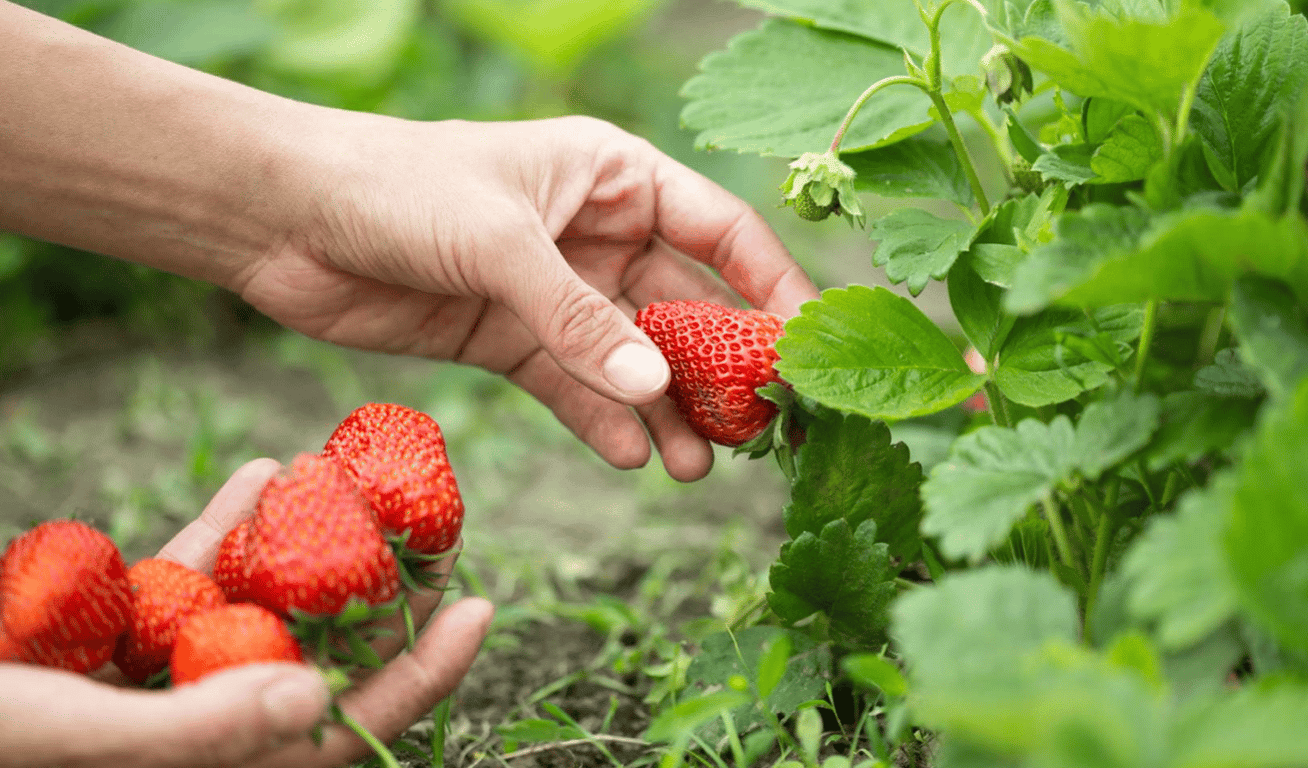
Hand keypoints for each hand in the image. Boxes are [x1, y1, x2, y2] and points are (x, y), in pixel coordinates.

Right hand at [0, 460, 493, 767]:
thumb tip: (315, 705)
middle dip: (373, 592)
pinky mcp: (107, 636)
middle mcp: (194, 727)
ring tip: (352, 482)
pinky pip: (183, 582)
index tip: (480, 604)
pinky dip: (220, 530)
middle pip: (314, 659)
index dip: (419, 676)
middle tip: (431, 521)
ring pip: (255, 610)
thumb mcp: (67, 732)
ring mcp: (154, 679)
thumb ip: (192, 733)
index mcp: (209, 767)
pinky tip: (260, 474)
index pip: (341, 731)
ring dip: (304, 547)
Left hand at [236, 115, 820, 481]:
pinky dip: (605, 422)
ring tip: (700, 465)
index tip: (806, 349)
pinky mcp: (511, 340)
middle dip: (722, 369)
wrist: (282, 218)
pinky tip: (636, 459)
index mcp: (614, 176)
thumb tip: (657, 392)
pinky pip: (575, 387)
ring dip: (669, 411)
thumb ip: (577, 318)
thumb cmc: (395, 187)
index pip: (721, 232)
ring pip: (634, 359)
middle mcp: (597, 233)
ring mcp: (556, 291)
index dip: (772, 288)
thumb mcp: (500, 242)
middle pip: (686, 306)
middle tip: (758, 431)